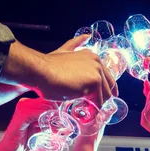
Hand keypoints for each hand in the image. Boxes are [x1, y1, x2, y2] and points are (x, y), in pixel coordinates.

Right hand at [0, 37, 117, 106]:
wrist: (41, 71)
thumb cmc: (48, 65)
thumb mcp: (64, 50)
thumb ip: (75, 44)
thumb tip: (87, 36)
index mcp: (92, 56)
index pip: (106, 76)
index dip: (105, 89)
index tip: (102, 99)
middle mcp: (97, 62)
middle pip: (108, 87)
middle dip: (101, 99)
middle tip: (92, 109)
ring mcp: (97, 71)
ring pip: (104, 96)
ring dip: (96, 106)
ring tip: (87, 113)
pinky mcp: (95, 82)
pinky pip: (98, 102)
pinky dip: (93, 110)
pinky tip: (86, 114)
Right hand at [0, 97, 57, 149]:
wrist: (12, 150)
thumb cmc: (26, 140)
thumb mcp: (41, 128)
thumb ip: (49, 122)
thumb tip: (62, 119)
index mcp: (29, 104)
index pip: (48, 99)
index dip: (56, 107)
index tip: (61, 118)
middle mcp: (25, 102)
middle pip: (47, 101)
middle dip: (55, 112)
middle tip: (58, 124)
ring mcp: (22, 107)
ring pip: (43, 105)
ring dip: (51, 116)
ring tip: (52, 127)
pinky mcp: (21, 115)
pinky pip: (36, 113)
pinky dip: (43, 119)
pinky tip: (45, 127)